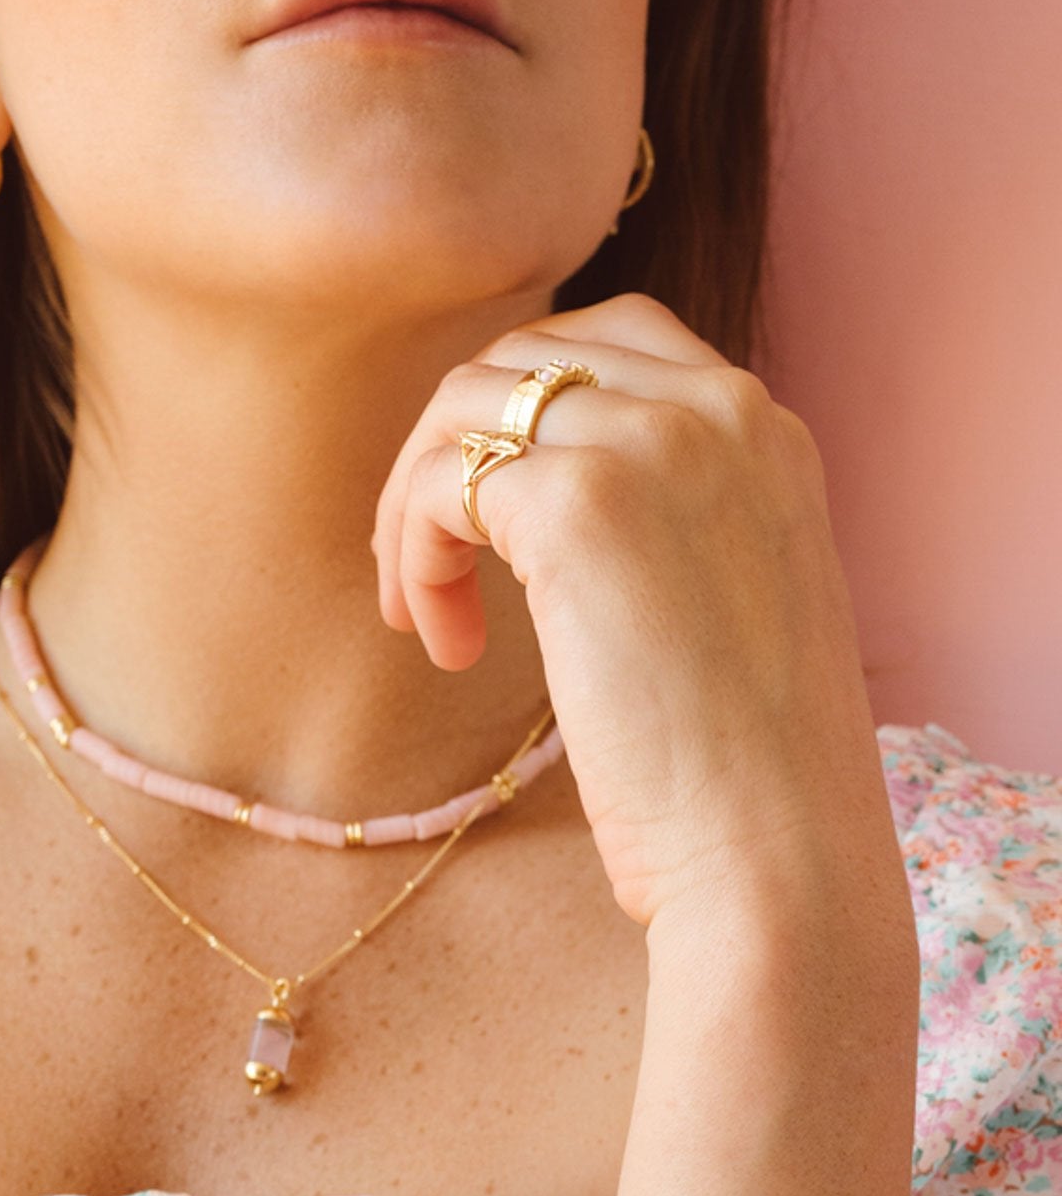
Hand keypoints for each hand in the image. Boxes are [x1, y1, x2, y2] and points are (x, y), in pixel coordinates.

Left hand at [371, 293, 899, 931]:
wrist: (778, 851)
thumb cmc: (749, 769)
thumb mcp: (732, 599)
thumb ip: (671, 521)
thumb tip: (546, 504)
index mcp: (764, 432)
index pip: (609, 344)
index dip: (521, 416)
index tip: (492, 516)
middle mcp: (717, 411)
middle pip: (523, 359)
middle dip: (453, 450)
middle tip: (429, 571)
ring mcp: (650, 447)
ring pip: (468, 410)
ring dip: (417, 507)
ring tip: (426, 617)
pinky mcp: (579, 508)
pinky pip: (443, 481)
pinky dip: (415, 553)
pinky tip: (446, 646)